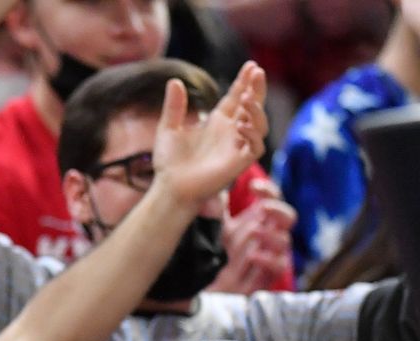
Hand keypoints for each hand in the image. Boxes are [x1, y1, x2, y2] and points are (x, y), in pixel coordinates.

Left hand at [153, 61, 267, 209]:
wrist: (168, 188)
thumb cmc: (169, 162)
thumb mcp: (168, 129)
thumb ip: (174, 107)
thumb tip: (174, 81)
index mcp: (217, 123)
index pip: (236, 98)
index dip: (244, 82)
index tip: (250, 65)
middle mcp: (231, 133)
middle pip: (252, 106)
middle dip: (257, 89)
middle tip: (257, 72)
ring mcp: (236, 148)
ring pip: (259, 125)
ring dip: (256, 110)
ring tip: (246, 99)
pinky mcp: (238, 163)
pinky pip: (255, 147)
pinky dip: (252, 134)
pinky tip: (240, 125)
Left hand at [211, 179, 296, 293]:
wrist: (202, 288)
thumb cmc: (211, 255)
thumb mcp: (211, 228)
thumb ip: (215, 209)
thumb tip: (216, 189)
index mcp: (256, 220)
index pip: (271, 199)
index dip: (267, 190)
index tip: (253, 186)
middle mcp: (267, 236)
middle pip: (288, 217)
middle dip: (278, 210)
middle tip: (263, 208)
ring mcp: (269, 256)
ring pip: (284, 241)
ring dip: (270, 235)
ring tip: (255, 232)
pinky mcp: (266, 277)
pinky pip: (278, 266)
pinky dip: (268, 259)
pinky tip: (254, 256)